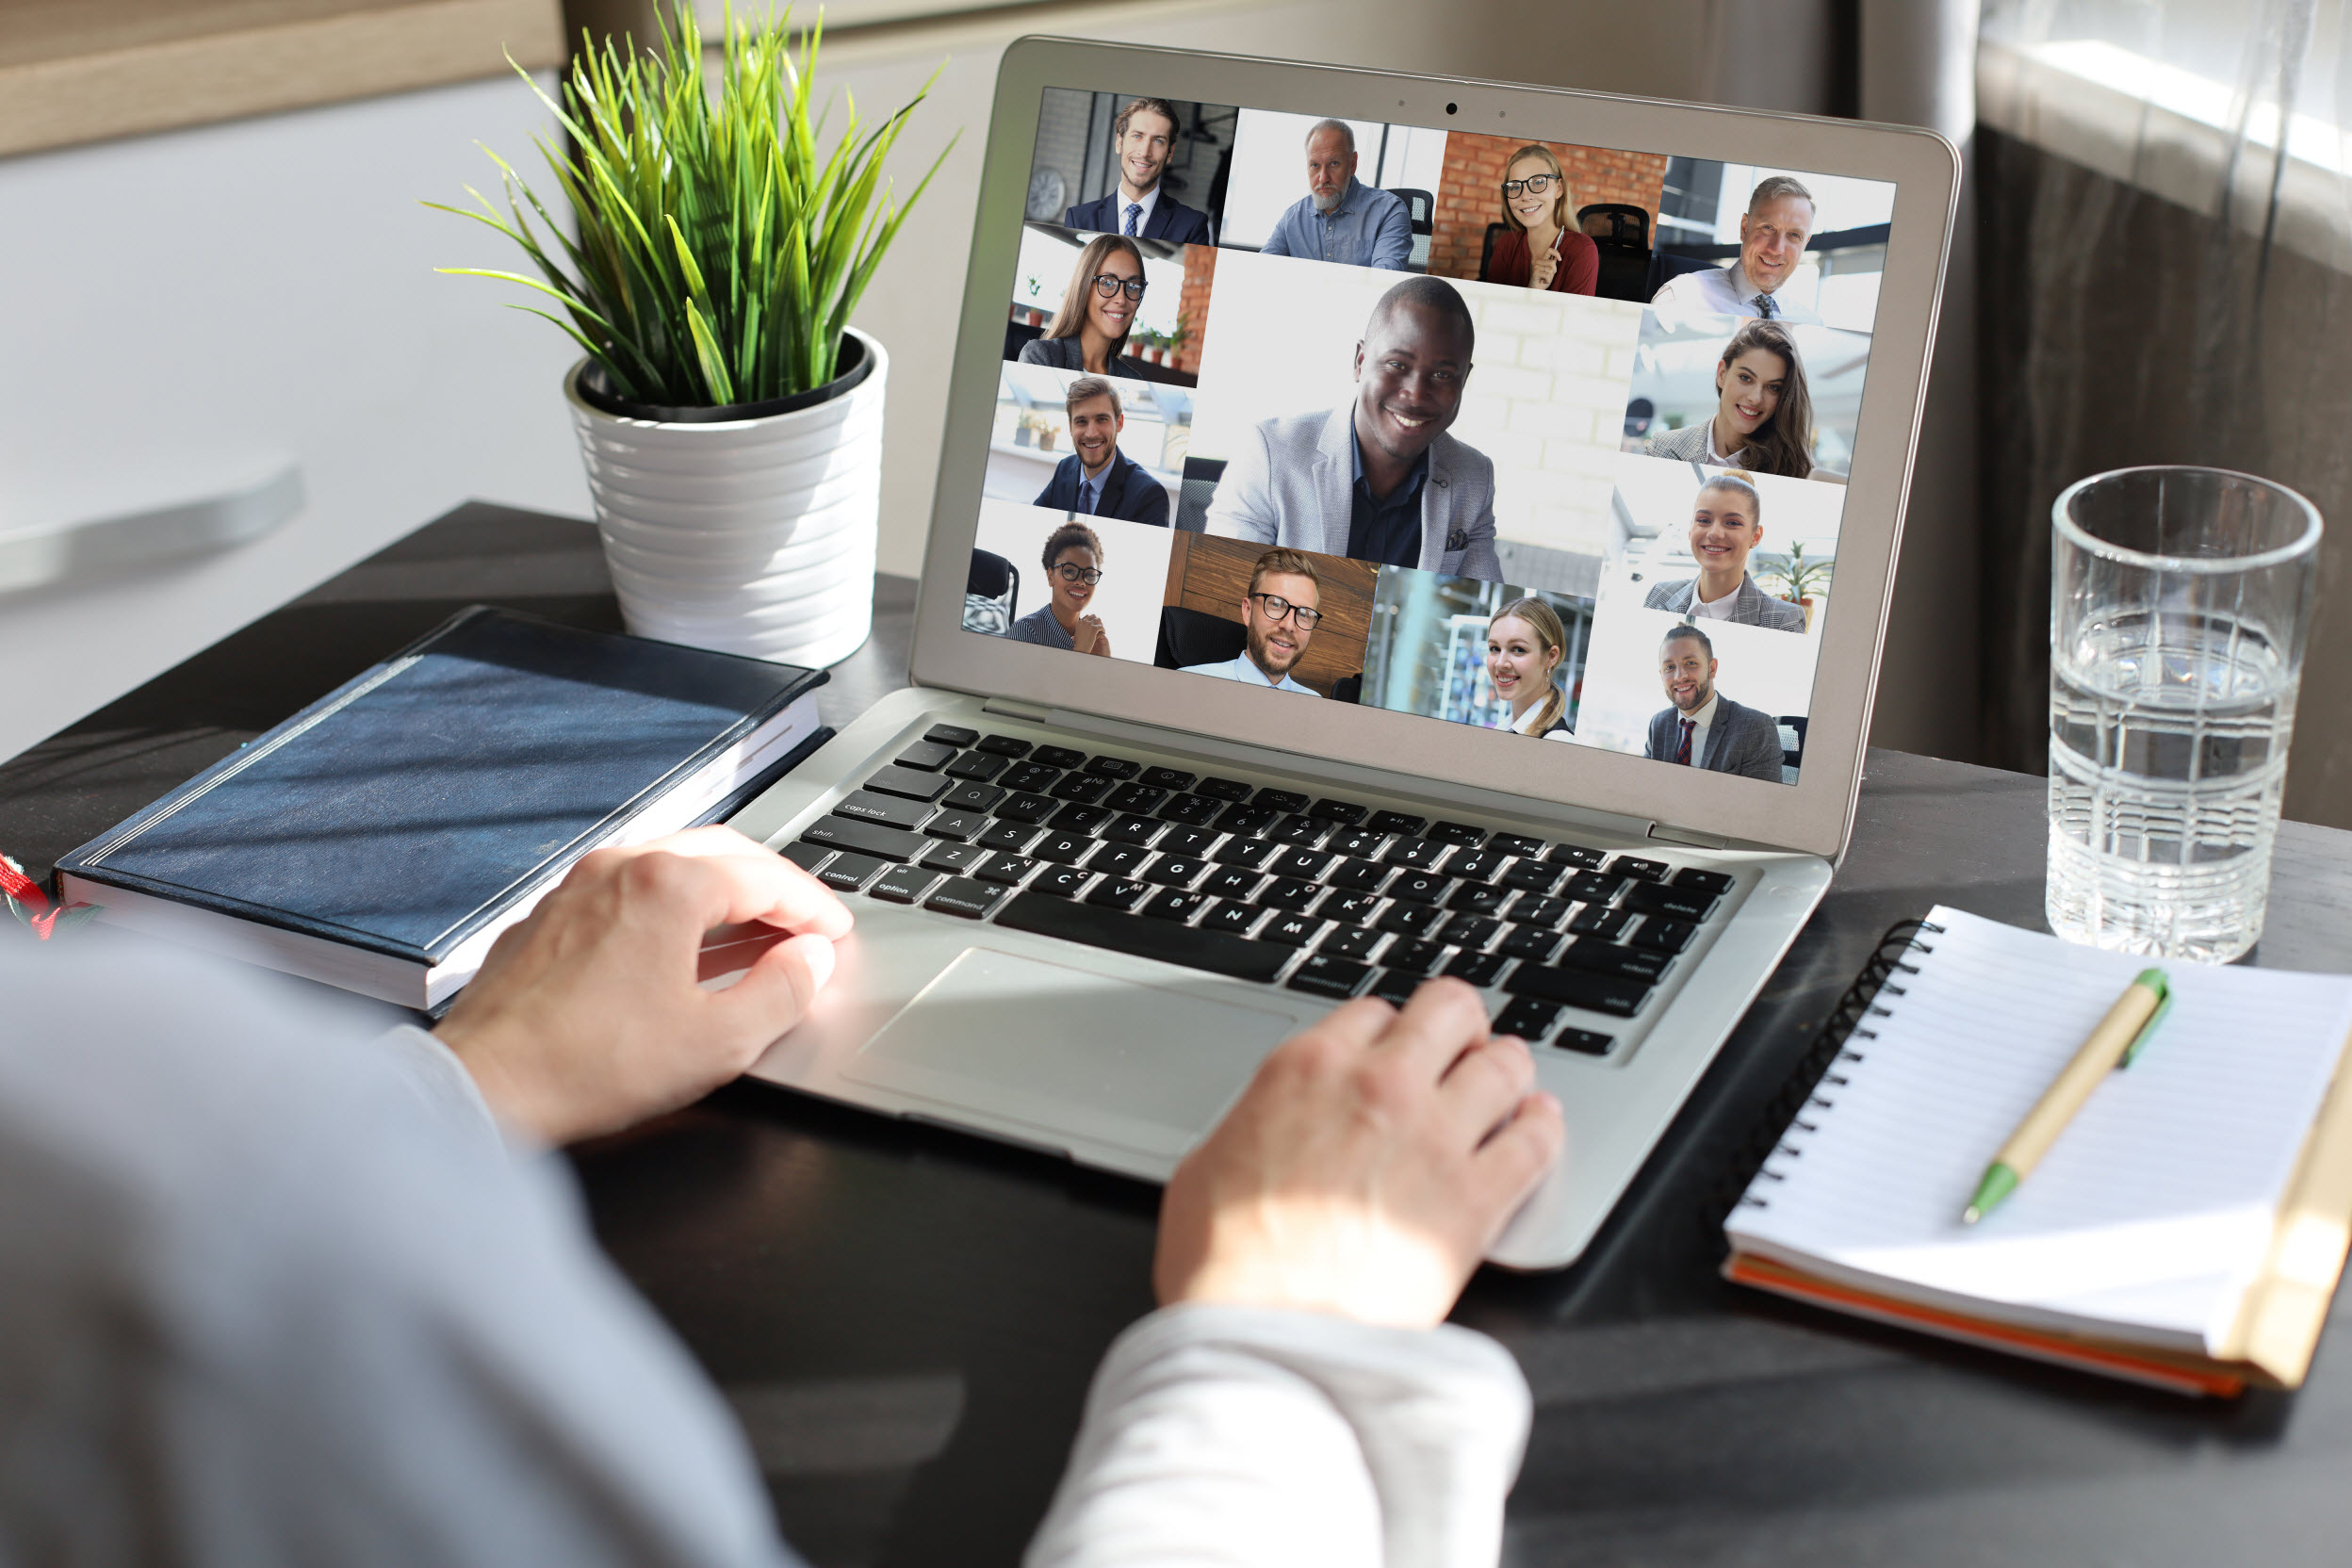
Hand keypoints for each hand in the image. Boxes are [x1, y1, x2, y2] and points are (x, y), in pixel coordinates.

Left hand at [435, 826, 852, 1144]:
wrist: (486, 1088)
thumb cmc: (588, 1067)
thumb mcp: (718, 1042)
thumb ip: (783, 991)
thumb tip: (809, 961)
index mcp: (667, 885)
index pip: (767, 876)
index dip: (813, 906)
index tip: (834, 933)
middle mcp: (620, 868)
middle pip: (721, 854)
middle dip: (773, 886)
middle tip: (805, 922)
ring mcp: (577, 888)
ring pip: (671, 865)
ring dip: (723, 891)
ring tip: (754, 932)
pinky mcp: (549, 918)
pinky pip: (628, 891)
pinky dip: (672, 907)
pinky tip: (682, 948)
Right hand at [1076, 614, 1111, 656]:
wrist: (1081, 648)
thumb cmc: (1079, 643)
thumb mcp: (1079, 633)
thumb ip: (1083, 627)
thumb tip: (1090, 624)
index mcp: (1079, 622)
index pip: (1088, 616)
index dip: (1092, 620)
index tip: (1095, 625)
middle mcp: (1083, 621)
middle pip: (1093, 616)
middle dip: (1097, 621)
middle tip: (1099, 627)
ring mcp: (1089, 624)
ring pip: (1098, 620)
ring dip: (1100, 624)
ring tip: (1102, 629)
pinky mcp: (1094, 628)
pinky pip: (1101, 626)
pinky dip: (1103, 630)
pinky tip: (1103, 633)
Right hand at [1154, 978, 1563, 1327]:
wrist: (1263, 1339)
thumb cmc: (1226, 1267)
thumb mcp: (1206, 1165)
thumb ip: (1250, 1123)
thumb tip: (1262, 1125)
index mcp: (1307, 1071)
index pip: (1374, 1011)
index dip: (1389, 1030)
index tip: (1394, 1049)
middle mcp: (1379, 1088)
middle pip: (1450, 1011)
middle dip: (1460, 1025)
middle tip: (1461, 1048)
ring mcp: (1435, 1139)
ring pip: (1504, 1064)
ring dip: (1508, 1067)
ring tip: (1508, 1080)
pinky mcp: (1476, 1201)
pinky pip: (1536, 1142)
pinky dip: (1544, 1126)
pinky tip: (1540, 1124)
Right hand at [1529, 243, 1556, 291]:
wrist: (1536, 290)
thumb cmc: (1542, 282)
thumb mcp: (1550, 273)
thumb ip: (1552, 265)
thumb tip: (1556, 258)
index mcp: (1542, 261)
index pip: (1549, 250)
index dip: (1556, 253)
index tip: (1560, 259)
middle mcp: (1538, 262)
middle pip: (1552, 262)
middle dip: (1554, 271)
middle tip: (1549, 276)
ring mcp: (1536, 267)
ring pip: (1551, 270)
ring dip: (1550, 277)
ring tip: (1545, 279)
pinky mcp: (1536, 272)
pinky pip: (1547, 275)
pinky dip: (1547, 281)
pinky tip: (1543, 282)